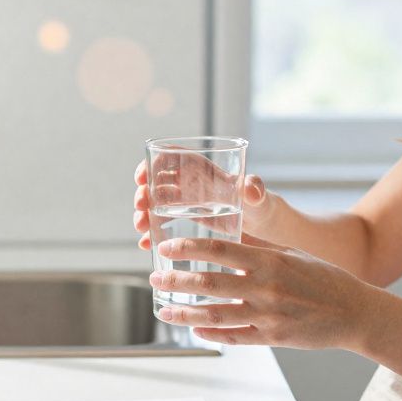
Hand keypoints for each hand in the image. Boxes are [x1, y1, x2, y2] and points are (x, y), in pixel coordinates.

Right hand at [132, 159, 268, 250]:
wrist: (261, 227)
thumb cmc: (260, 204)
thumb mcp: (259, 197)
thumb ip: (256, 189)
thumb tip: (252, 189)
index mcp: (202, 168)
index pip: (170, 157)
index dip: (152, 164)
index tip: (141, 179)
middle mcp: (189, 182)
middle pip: (157, 182)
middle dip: (143, 193)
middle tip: (141, 208)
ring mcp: (185, 202)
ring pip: (155, 203)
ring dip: (143, 213)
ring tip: (141, 228)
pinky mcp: (185, 220)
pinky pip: (162, 224)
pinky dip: (152, 232)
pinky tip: (146, 243)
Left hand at [147, 234, 377, 349]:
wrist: (353, 313)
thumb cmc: (323, 279)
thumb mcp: (292, 254)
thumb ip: (257, 246)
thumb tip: (225, 233)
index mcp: (269, 261)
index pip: (219, 250)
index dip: (188, 248)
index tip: (166, 248)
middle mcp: (265, 288)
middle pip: (209, 282)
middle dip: (176, 280)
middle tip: (155, 278)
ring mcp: (268, 316)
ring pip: (215, 314)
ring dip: (184, 312)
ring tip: (164, 309)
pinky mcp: (272, 338)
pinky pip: (234, 337)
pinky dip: (210, 334)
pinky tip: (194, 329)